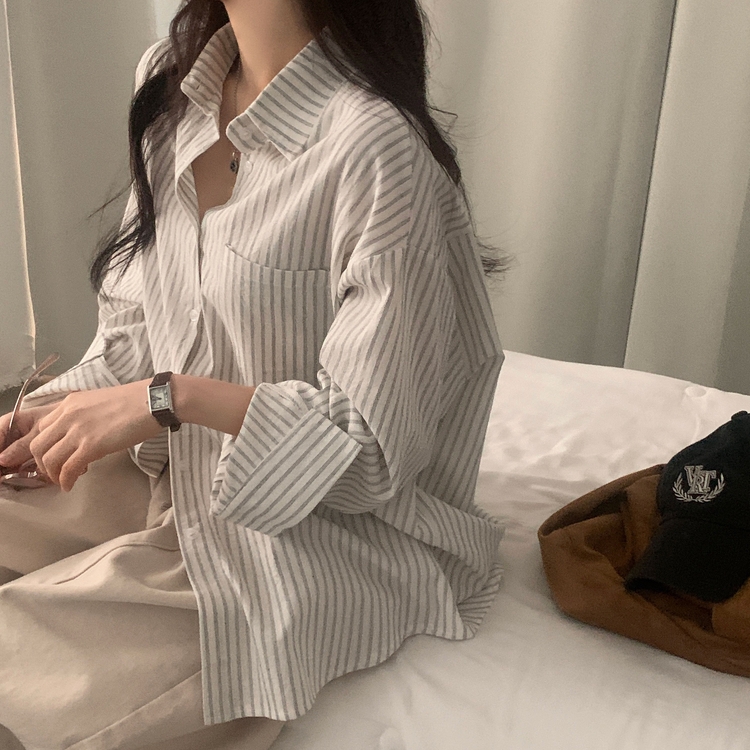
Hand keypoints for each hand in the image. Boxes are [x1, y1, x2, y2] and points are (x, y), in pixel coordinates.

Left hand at [0, 381, 161, 491]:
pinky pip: (68, 469)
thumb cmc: (135, 402)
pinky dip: (65, 480)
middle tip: (54, 473)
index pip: (41, 428)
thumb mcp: (99, 402)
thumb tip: (81, 437)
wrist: (154, 401)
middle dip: (42, 464)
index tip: (52, 457)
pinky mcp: (92, 445)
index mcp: (69, 404)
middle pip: (38, 446)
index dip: (42, 447)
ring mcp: (78, 430)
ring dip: (53, 475)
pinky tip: (70, 485)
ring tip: (63, 481)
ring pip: (49, 459)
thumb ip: (84, 416)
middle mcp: (68, 416)